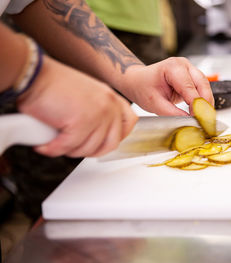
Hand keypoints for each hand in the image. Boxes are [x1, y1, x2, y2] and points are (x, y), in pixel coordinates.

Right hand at [17, 56, 136, 157]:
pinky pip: (69, 147)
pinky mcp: (81, 122)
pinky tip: (44, 145)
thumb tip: (97, 136)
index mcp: (111, 98)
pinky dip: (54, 149)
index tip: (102, 143)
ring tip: (55, 143)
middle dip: (90, 151)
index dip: (116, 137)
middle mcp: (109, 105)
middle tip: (72, 147)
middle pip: (111, 143)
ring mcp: (97, 114)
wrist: (33, 75)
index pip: (129, 123)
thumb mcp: (86, 96)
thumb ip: (97, 112)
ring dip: (69, 151)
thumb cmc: (52, 85)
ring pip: (89, 149)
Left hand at [119, 57, 213, 115]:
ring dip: (206, 102)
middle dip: (205, 103)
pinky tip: (201, 111)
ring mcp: (189, 69)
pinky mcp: (191, 76)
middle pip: (202, 84)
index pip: (190, 88)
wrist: (138, 81)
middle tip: (205, 120)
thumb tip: (190, 121)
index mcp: (173, 67)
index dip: (197, 105)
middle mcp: (183, 65)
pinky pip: (202, 88)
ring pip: (205, 86)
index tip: (200, 119)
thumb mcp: (156, 104)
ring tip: (204, 118)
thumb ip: (173, 113)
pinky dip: (203, 100)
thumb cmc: (143, 87)